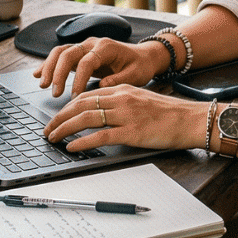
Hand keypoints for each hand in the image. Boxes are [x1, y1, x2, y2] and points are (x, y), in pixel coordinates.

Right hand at [33, 36, 169, 97]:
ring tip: (43, 85)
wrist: (143, 57)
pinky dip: (48, 64)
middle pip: (68, 53)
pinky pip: (60, 56)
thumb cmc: (140, 66)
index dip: (79, 79)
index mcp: (106, 47)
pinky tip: (38, 75)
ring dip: (49, 67)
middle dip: (58, 73)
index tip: (75, 96)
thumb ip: (119, 80)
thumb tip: (101, 87)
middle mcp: (92, 44)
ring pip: (60, 52)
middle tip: (54, 92)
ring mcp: (84, 47)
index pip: (86, 61)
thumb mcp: (135, 75)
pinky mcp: (80, 54)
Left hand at [44, 84, 209, 152]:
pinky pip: (101, 135)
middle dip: (59, 118)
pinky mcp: (132, 132)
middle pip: (81, 104)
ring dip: (65, 128)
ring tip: (53, 138)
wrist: (190, 120)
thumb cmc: (169, 114)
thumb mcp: (141, 100)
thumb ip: (121, 103)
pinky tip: (72, 147)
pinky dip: (82, 141)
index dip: (67, 107)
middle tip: (48, 130)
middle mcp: (121, 98)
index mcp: (123, 90)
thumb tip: (100, 113)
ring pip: (86, 118)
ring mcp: (126, 114)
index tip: (57, 117)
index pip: (86, 95)